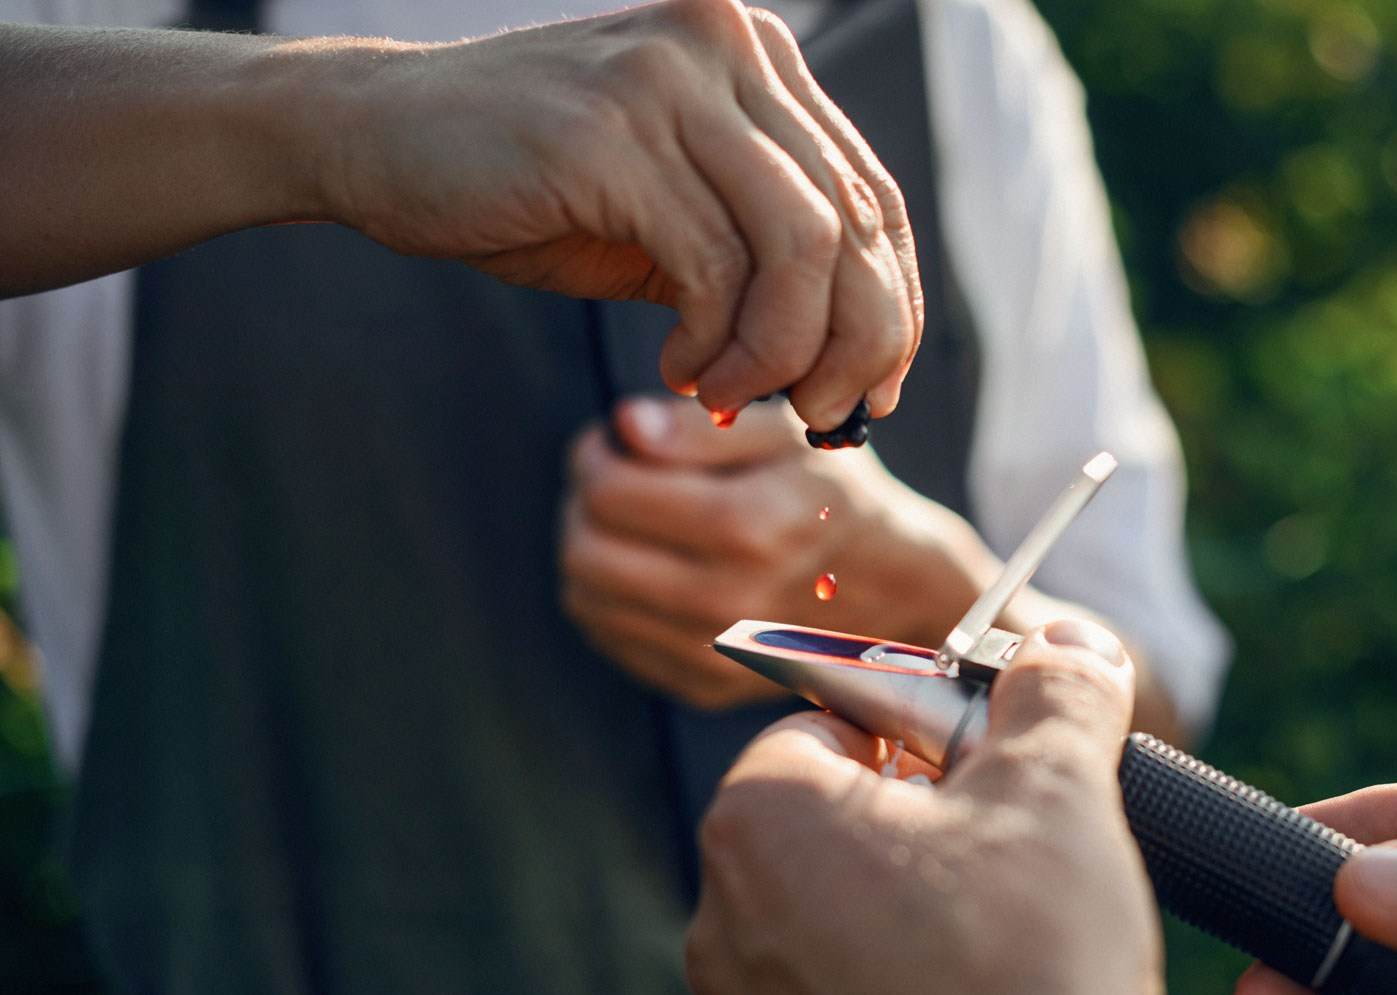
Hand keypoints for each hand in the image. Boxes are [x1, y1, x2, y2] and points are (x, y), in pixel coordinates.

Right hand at [0, 5, 917, 427]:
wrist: (373, 138)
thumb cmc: (529, 189)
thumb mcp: (672, 217)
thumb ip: (762, 260)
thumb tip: (859, 362)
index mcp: (756, 55)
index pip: (874, 197)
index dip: (891, 308)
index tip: (872, 391)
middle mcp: (729, 43)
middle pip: (855, 224)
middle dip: (855, 345)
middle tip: (820, 416)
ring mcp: (670, 79)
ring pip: (800, 249)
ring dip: (783, 354)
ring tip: (732, 396)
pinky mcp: (612, 134)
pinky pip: (714, 268)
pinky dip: (716, 345)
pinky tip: (681, 374)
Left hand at [560, 395, 1002, 709]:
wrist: (893, 587)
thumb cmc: (835, 497)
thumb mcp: (787, 434)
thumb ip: (702, 424)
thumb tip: (624, 427)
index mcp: (749, 528)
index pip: (609, 492)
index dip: (595, 457)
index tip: (614, 443)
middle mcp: (727, 601)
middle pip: (586, 551)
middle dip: (584, 504)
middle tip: (612, 480)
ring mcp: (714, 655)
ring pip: (587, 599)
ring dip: (591, 550)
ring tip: (632, 522)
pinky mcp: (702, 686)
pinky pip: (611, 637)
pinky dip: (612, 597)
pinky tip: (651, 567)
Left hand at [688, 622, 1206, 994]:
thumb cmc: (1018, 972)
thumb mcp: (1057, 789)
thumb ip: (1055, 695)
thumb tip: (1065, 646)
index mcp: (763, 816)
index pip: (832, 719)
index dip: (928, 727)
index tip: (997, 759)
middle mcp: (725, 918)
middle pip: (837, 823)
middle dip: (930, 824)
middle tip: (1023, 850)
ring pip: (844, 925)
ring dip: (921, 918)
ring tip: (1014, 947)